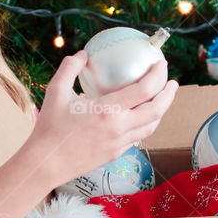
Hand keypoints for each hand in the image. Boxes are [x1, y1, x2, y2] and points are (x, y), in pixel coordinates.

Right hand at [30, 51, 178, 190]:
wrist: (46, 163)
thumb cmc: (49, 127)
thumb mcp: (55, 91)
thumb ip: (69, 68)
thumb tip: (82, 54)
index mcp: (108, 111)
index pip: (144, 90)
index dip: (157, 75)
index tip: (161, 64)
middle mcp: (119, 128)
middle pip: (157, 110)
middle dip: (169, 94)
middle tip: (171, 82)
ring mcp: (119, 143)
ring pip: (151, 126)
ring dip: (160, 111)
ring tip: (160, 99)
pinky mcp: (116, 154)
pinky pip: (137, 137)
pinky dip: (144, 124)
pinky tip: (139, 117)